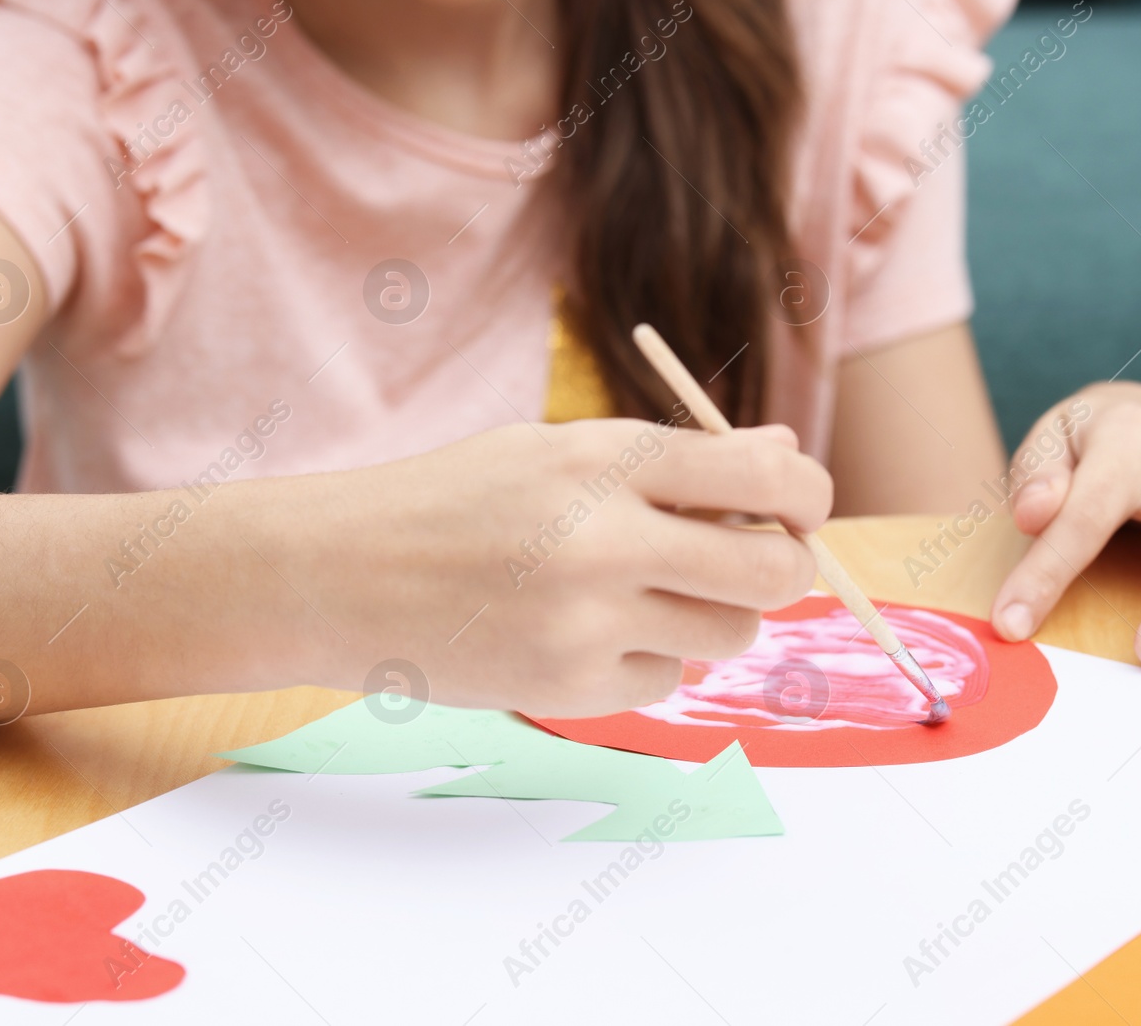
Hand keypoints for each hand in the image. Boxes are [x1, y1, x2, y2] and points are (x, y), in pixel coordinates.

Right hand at [301, 418, 831, 716]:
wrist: (334, 573)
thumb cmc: (450, 500)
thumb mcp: (554, 450)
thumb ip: (671, 459)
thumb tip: (783, 455)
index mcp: (603, 456)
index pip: (764, 472)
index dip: (805, 492)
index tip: (798, 506)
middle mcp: (605, 539)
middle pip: (773, 570)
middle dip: (783, 567)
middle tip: (754, 561)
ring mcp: (586, 623)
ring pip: (731, 636)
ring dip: (713, 617)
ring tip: (648, 593)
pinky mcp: (566, 690)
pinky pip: (664, 683)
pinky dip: (647, 661)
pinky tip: (585, 634)